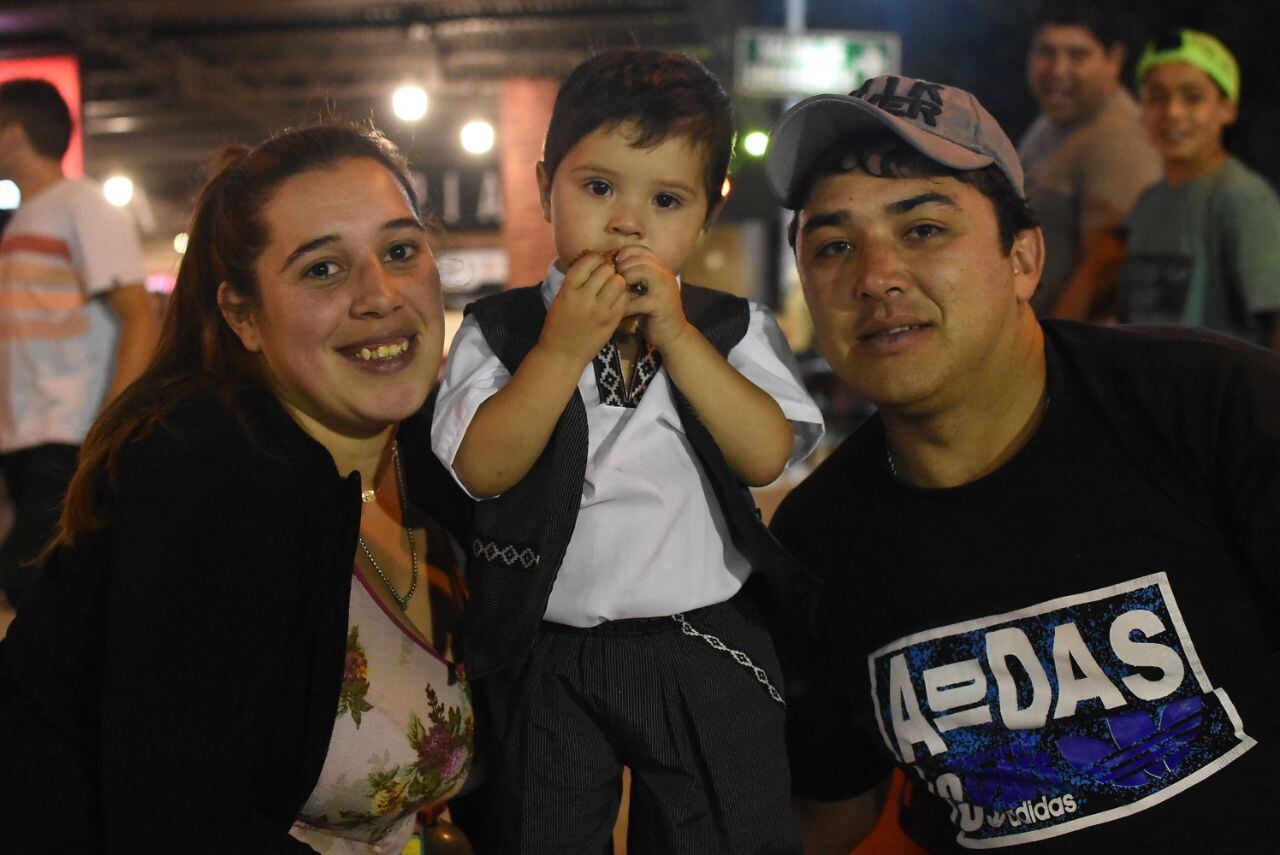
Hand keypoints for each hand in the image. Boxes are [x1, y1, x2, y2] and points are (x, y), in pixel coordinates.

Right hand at [537, 251, 628, 367]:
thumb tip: (595, 262)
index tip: (596, 262)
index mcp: (568, 290)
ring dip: (617, 280)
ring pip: (618, 282)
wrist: (562, 354)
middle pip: (606, 270)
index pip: (587, 262)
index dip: (595, 258)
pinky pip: (624, 299)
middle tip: (607, 275)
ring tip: (613, 286)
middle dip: (608, 269)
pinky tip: (617, 299)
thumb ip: (576, 282)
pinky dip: (623, 295)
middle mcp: (584, 298)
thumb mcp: (561, 299)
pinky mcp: (611, 322)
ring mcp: (599, 311)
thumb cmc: (558, 325)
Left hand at [613, 246, 689, 347]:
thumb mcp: (645, 290)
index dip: (625, 254)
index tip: (614, 266)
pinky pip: (638, 300)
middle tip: (613, 279)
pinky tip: (620, 310)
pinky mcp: (661, 306)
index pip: (642, 250)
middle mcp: (665, 275)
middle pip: (641, 257)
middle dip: (622, 266)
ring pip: (643, 271)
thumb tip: (611, 264)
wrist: (672, 335)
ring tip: (618, 290)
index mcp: (661, 269)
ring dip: (625, 278)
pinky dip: (626, 304)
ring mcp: (665, 289)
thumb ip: (635, 276)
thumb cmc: (653, 313)